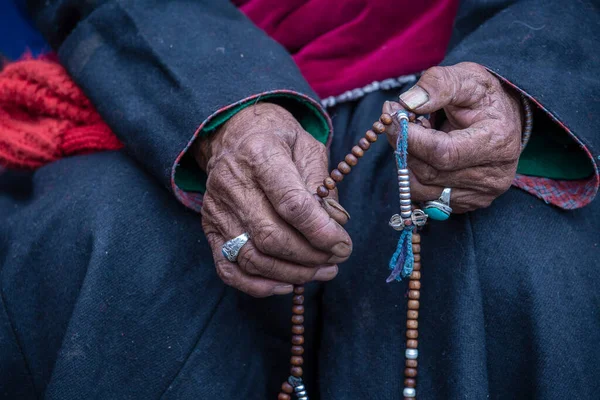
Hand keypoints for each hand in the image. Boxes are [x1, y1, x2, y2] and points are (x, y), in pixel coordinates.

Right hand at [194, 103, 351, 296]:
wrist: (234, 135)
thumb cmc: (279, 140)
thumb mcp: (308, 147)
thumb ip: (322, 186)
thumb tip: (336, 224)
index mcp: (260, 154)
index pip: (291, 203)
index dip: (320, 231)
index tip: (343, 244)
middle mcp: (231, 183)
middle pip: (271, 236)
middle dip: (310, 256)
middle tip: (336, 259)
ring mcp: (217, 209)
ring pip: (252, 257)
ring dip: (292, 273)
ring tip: (321, 271)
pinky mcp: (210, 228)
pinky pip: (228, 269)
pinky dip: (258, 285)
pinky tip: (286, 284)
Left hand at [384, 62, 522, 212]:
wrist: (501, 117)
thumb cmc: (482, 96)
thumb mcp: (466, 77)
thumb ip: (439, 84)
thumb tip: (408, 103)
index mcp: (497, 141)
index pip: (443, 153)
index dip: (411, 137)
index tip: (392, 115)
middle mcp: (494, 175)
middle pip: (429, 172)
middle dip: (404, 146)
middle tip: (396, 120)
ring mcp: (481, 194)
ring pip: (422, 188)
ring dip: (407, 161)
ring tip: (415, 136)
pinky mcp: (467, 203)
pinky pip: (425, 196)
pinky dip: (415, 174)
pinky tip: (423, 154)